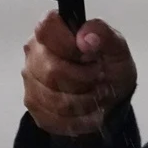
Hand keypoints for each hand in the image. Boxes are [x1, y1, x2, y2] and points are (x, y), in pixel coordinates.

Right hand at [22, 10, 137, 136]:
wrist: (108, 96)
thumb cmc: (109, 66)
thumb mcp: (117, 47)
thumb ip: (103, 34)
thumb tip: (85, 37)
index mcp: (52, 30)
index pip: (46, 28)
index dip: (68, 45)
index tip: (87, 55)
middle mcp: (34, 52)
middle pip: (51, 70)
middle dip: (83, 79)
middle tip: (99, 76)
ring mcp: (30, 80)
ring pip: (52, 98)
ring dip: (83, 101)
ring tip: (95, 94)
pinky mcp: (33, 105)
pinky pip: (52, 118)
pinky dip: (78, 119)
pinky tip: (88, 110)